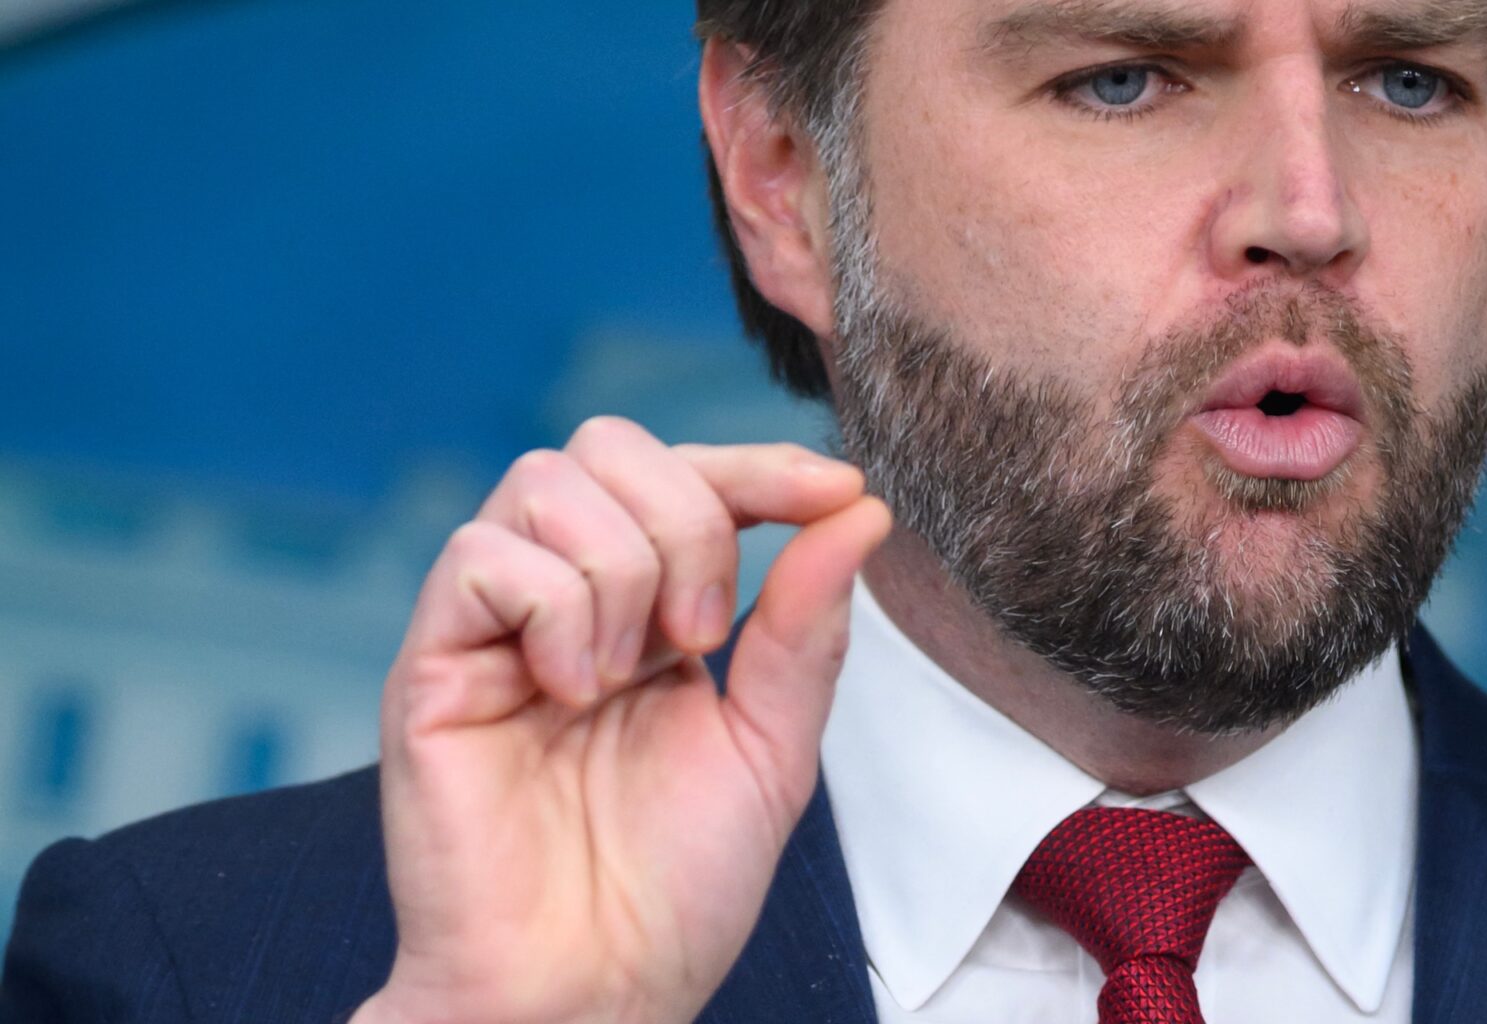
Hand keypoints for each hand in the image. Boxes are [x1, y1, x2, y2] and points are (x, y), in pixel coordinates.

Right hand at [351, 417, 890, 1023]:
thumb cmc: (673, 887)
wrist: (592, 988)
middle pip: (609, 446)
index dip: (762, 466)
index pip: (692, 477)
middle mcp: (567, 599)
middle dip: (688, 519)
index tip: (838, 490)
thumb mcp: (772, 746)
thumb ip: (805, 627)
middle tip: (704, 637)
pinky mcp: (432, 663)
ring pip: (546, 483)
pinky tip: (572, 688)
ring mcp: (494, 626)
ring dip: (620, 570)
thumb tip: (858, 514)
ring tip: (629, 677)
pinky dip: (552, 606)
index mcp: (649, 610)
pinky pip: (480, 555)